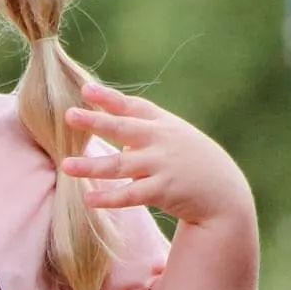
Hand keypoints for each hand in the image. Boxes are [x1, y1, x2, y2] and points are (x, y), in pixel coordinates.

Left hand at [60, 82, 250, 226]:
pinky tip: (88, 199)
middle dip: (95, 121)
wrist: (225, 194)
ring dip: (91, 166)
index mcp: (164, 124)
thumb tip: (117, 137)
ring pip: (120, 165)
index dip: (109, 98)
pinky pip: (130, 195)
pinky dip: (109, 198)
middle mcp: (162, 141)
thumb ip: (148, 134)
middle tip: (68, 115)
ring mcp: (162, 165)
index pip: (133, 106)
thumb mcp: (177, 138)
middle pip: (123, 128)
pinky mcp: (163, 191)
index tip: (85, 90)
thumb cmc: (195, 164)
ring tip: (66, 166)